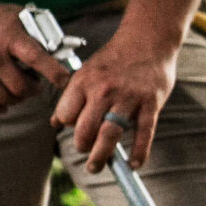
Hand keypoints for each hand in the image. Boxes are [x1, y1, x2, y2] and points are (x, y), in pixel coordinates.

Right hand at [0, 0, 70, 114]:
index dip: (54, 72)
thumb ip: (32, 29)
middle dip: (33, 90)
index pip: (37, 58)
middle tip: (35, 86)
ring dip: (16, 100)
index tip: (64, 80)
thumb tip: (56, 46)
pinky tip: (3, 105)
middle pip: (20, 87)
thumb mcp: (11, 14)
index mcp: (8, 36)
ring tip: (18, 92)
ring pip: (4, 98)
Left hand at [53, 28, 177, 171]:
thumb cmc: (115, 58)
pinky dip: (138, 152)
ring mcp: (127, 97)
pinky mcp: (150, 103)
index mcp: (84, 81)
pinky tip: (133, 164)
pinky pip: (143, 133)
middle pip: (84, 130)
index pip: (66, 115)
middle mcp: (103, 90)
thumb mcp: (86, 71)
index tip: (75, 128)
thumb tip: (55, 124)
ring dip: (100, 156)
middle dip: (82, 146)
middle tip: (86, 152)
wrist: (148, 38)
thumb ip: (72, 97)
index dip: (68, 125)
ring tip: (95, 167)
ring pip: (109, 135)